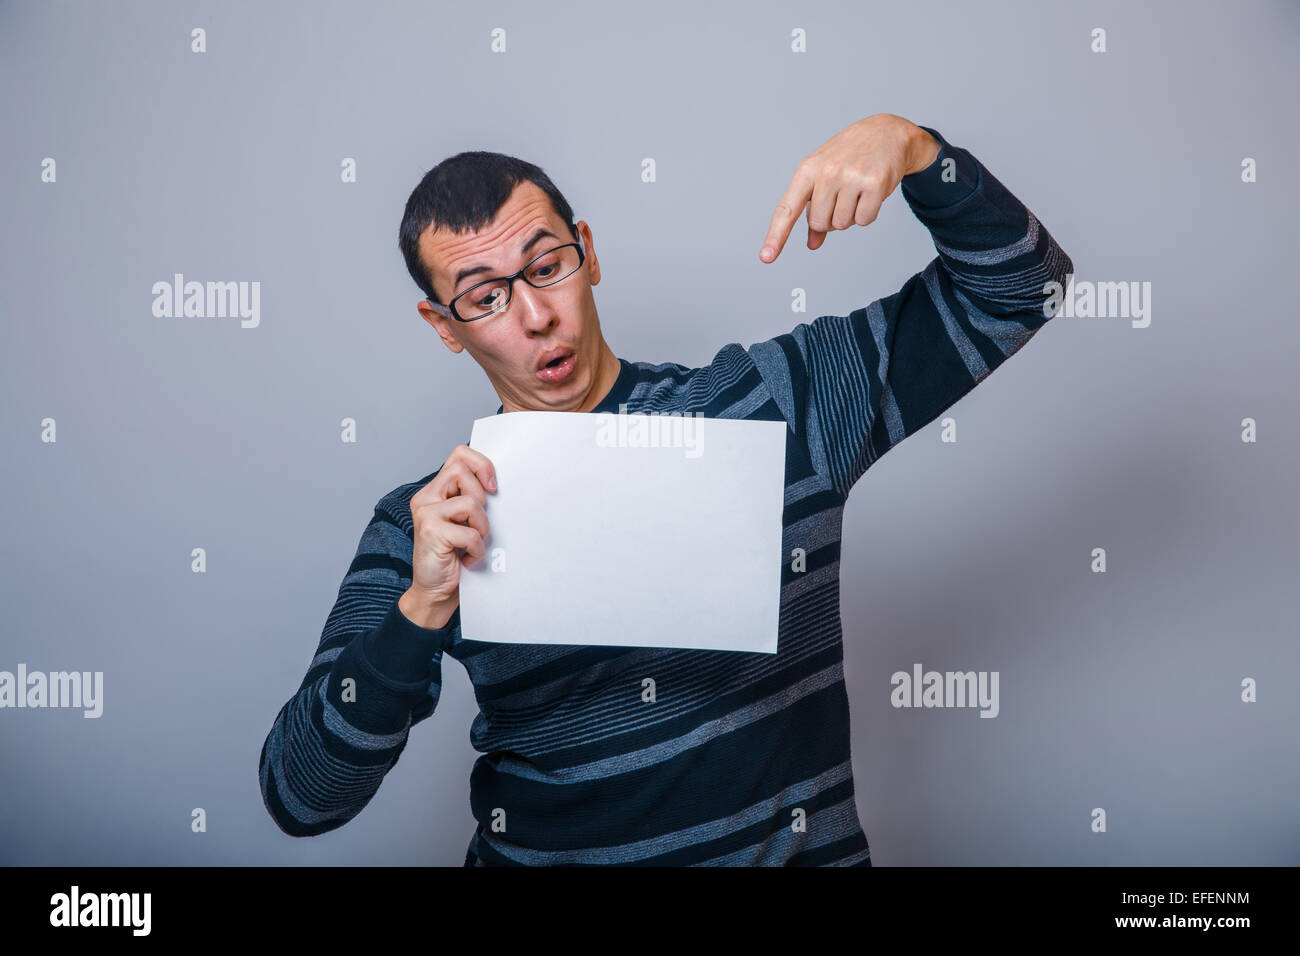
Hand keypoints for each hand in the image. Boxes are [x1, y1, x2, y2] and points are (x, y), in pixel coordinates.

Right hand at [404, 444, 496, 621]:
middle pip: (462, 470)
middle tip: (478, 523)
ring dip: (481, 527)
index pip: (459, 455)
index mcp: (434, 492)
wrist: (436, 593)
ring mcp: (426, 514)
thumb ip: (471, 499)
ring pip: (471, 502)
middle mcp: (425, 498)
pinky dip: (477, 548)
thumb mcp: (465, 522)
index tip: (493, 487)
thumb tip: (497, 483)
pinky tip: (468, 559)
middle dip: (481, 497)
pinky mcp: (431, 532)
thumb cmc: (455, 558)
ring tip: (474, 543)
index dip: (481, 465)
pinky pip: (470, 532)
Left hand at [759, 113, 939, 262]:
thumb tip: (812, 244)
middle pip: (819, 224)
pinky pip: (864, 220)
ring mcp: (851, 177)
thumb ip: (814, 210)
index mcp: (807, 170)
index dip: (776, 235)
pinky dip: (868, 213)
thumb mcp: (823, 176)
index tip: (766, 257)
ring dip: (850, 215)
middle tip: (842, 195)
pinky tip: (871, 192)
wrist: (886, 132)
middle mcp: (827, 173)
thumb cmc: (849, 156)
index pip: (787, 209)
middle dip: (831, 217)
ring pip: (842, 224)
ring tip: (857, 190)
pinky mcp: (874, 184)